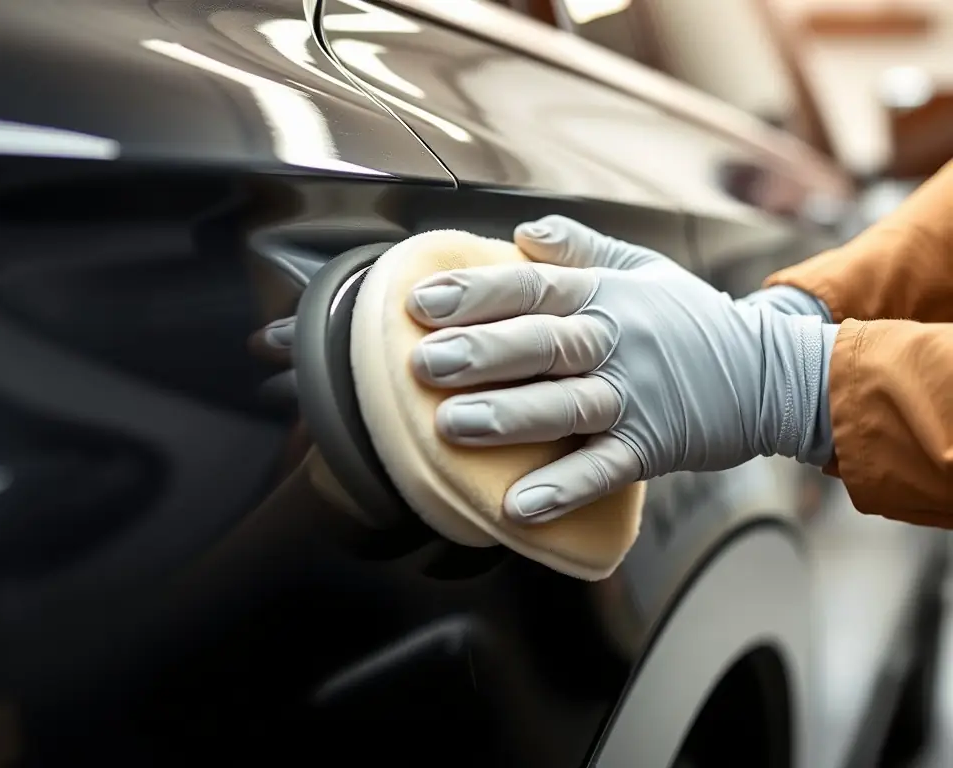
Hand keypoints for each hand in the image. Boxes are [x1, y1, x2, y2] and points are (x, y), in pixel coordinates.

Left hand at [407, 216, 835, 523]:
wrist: (769, 372)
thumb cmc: (688, 320)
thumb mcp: (641, 269)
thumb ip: (579, 249)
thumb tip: (522, 230)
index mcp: (606, 294)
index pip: (532, 287)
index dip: (476, 293)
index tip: (420, 303)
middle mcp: (617, 341)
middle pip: (544, 343)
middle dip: (481, 352)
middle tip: (423, 363)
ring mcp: (637, 396)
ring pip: (568, 405)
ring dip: (511, 417)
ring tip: (453, 426)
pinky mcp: (655, 446)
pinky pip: (605, 468)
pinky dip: (565, 488)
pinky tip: (519, 505)